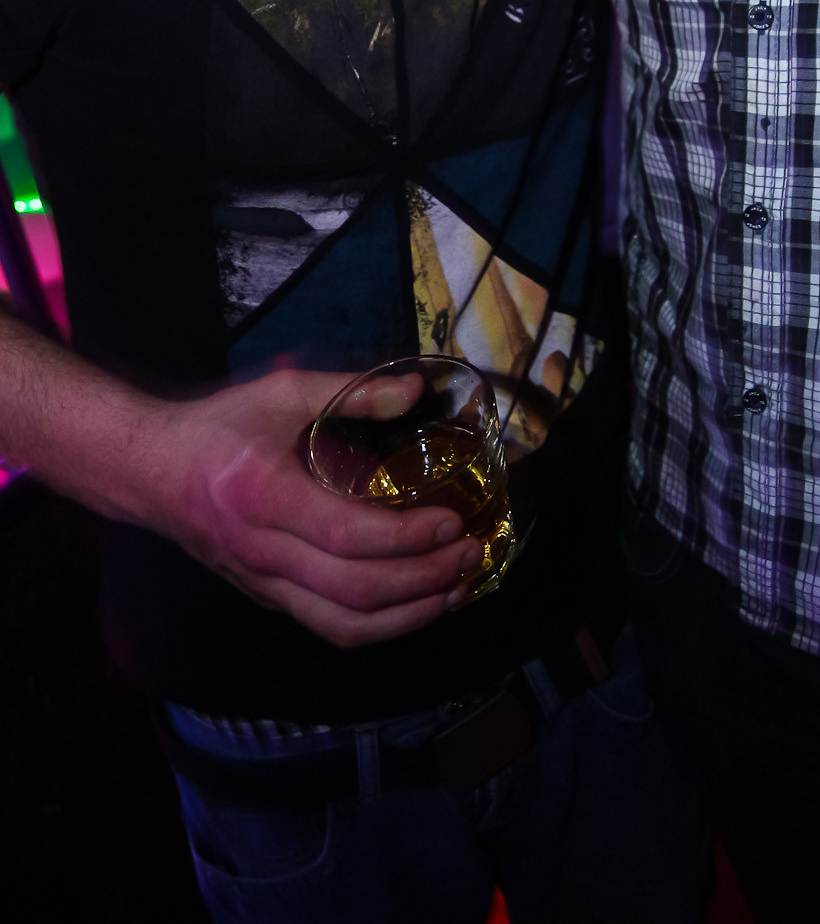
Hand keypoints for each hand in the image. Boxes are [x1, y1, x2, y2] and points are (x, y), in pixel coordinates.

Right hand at [138, 367, 483, 647]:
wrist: (151, 473)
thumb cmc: (218, 428)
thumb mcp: (281, 393)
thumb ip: (350, 392)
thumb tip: (416, 390)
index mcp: (266, 500)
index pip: (347, 537)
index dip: (407, 538)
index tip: (453, 522)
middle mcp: (264, 554)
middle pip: (354, 592)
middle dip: (424, 580)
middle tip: (472, 554)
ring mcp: (264, 585)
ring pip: (343, 626)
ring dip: (409, 616)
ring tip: (457, 588)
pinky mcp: (268, 598)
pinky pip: (328, 626)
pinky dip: (379, 625)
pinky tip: (416, 603)